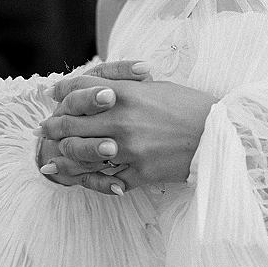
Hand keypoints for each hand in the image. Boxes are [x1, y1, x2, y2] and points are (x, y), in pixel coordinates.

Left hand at [37, 62, 216, 194]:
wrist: (221, 136)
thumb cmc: (192, 108)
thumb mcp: (156, 87)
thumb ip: (124, 85)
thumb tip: (98, 87)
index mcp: (125, 94)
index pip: (78, 90)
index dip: (62, 92)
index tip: (53, 97)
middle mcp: (121, 121)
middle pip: (71, 122)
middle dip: (54, 126)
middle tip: (47, 129)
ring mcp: (128, 150)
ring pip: (81, 154)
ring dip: (64, 155)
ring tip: (55, 157)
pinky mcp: (139, 173)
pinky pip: (105, 180)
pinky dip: (91, 181)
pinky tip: (80, 180)